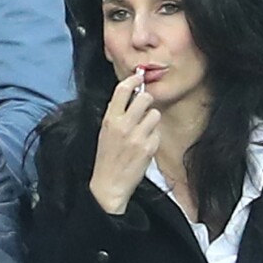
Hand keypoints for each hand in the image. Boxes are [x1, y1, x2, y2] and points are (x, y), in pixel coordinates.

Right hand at [89, 73, 160, 213]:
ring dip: (151, 120)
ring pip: (155, 114)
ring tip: (142, 131)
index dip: (133, 81)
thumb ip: (116, 114)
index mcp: (110, 120)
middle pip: (145, 98)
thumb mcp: (105, 132)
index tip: (138, 78)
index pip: (122, 90)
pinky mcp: (149, 148)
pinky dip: (153, 138)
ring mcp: (137, 136)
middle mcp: (123, 125)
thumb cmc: (106, 158)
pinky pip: (157, 132)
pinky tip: (144, 146)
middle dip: (147, 101)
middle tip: (144, 108)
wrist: (109, 185)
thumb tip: (130, 95)